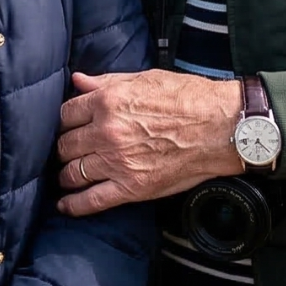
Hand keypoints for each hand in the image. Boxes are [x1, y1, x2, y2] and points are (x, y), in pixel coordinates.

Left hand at [53, 70, 244, 215]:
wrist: (222, 127)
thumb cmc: (188, 99)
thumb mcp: (144, 79)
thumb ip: (106, 81)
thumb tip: (77, 80)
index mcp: (108, 102)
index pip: (66, 114)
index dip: (65, 121)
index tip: (68, 126)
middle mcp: (107, 132)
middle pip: (65, 145)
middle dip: (64, 148)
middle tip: (69, 150)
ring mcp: (118, 162)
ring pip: (73, 172)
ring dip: (66, 174)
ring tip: (68, 175)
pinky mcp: (132, 187)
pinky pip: (92, 201)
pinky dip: (74, 205)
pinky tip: (65, 205)